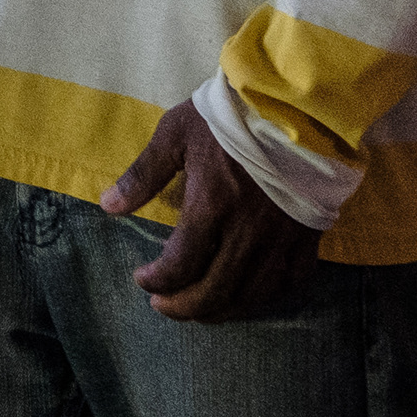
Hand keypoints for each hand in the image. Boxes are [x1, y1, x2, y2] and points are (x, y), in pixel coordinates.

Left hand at [104, 97, 319, 321]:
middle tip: (163, 305)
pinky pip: (289, 283)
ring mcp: (282, 238)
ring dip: (220, 311)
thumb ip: (143, 174)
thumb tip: (109, 205)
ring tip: (197, 309)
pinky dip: (264, 297)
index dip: (157, 281)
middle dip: (183, 307)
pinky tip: (246, 295)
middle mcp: (248, 231)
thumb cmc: (230, 115)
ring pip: (251, 295)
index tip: (143, 280)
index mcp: (212, 204)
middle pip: (214, 291)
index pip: (180, 264)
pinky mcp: (308, 237)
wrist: (295, 105)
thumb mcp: (176, 133)